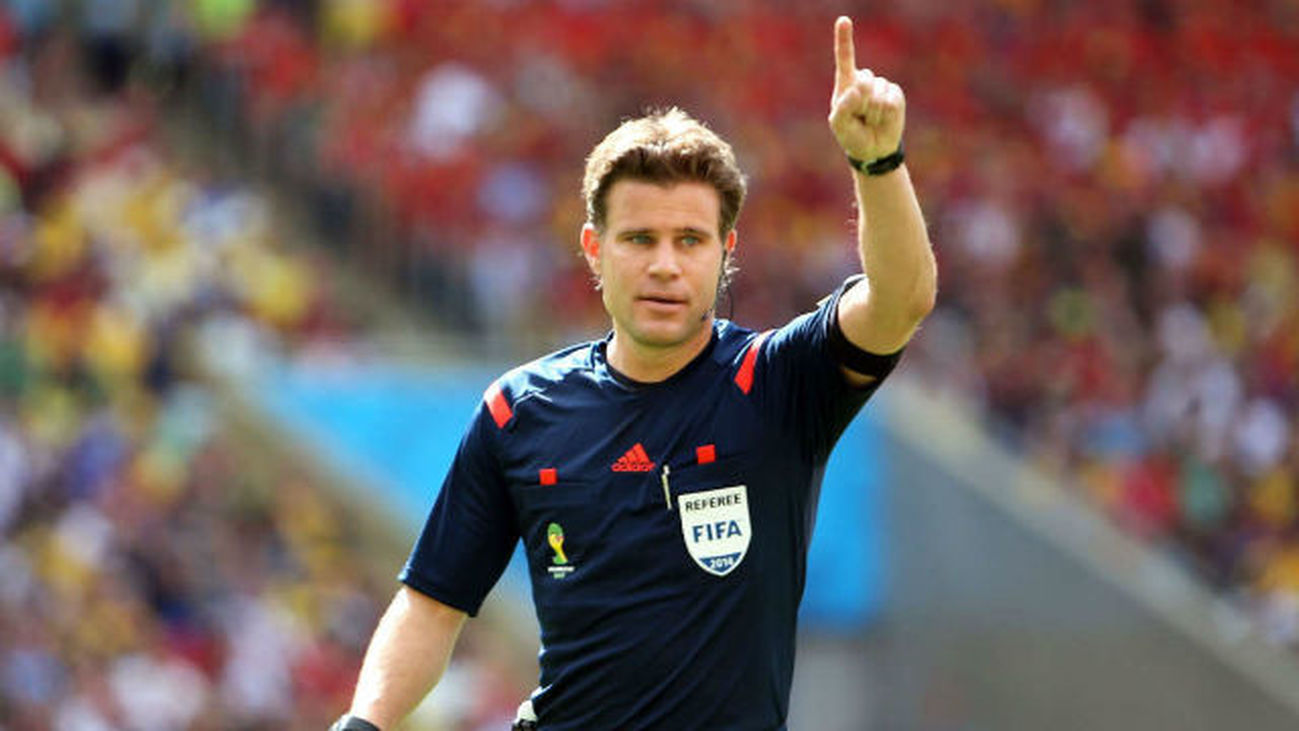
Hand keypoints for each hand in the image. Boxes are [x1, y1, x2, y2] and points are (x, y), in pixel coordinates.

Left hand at [829, 16, 904, 163]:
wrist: (873, 149)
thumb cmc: (852, 135)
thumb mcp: (839, 125)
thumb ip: (842, 108)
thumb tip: (856, 90)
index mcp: (846, 83)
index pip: (845, 58)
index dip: (844, 39)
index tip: (843, 20)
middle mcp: (864, 80)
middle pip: (863, 82)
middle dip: (860, 104)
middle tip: (860, 117)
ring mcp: (881, 86)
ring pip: (877, 94)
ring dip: (872, 113)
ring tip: (870, 120)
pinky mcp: (895, 94)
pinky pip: (891, 102)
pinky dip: (885, 115)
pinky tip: (881, 120)